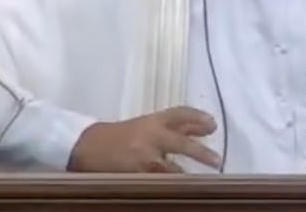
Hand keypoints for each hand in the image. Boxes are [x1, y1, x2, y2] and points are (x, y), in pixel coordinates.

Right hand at [67, 106, 220, 172]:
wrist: (87, 147)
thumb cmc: (124, 136)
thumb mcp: (150, 126)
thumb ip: (179, 127)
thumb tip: (210, 127)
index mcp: (152, 121)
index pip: (179, 114)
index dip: (197, 117)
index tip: (214, 124)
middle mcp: (148, 137)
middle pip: (180, 143)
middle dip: (200, 153)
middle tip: (217, 161)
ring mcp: (141, 159)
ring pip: (169, 170)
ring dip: (184, 177)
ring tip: (199, 184)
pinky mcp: (133, 177)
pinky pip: (156, 184)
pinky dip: (168, 187)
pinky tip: (177, 192)